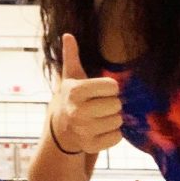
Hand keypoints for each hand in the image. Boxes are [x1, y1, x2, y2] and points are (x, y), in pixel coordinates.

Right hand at [49, 33, 122, 153]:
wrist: (61, 127)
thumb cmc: (72, 97)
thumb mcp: (71, 77)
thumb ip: (71, 56)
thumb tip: (67, 35)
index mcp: (75, 92)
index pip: (112, 86)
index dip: (109, 87)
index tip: (99, 91)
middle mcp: (77, 112)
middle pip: (116, 104)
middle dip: (112, 103)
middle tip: (100, 105)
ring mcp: (83, 131)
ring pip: (118, 121)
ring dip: (112, 118)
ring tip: (99, 117)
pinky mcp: (90, 146)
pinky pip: (117, 137)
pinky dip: (113, 134)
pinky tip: (101, 129)